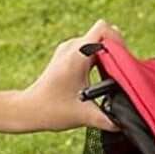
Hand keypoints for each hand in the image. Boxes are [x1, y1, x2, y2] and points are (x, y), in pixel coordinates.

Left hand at [10, 18, 128, 132]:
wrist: (27, 109)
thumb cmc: (51, 111)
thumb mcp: (84, 116)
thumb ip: (109, 120)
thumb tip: (127, 124)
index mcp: (76, 55)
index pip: (104, 29)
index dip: (119, 42)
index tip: (122, 63)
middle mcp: (72, 47)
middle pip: (104, 34)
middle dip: (117, 51)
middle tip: (119, 73)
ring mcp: (68, 49)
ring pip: (98, 40)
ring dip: (109, 55)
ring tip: (111, 76)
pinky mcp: (67, 55)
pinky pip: (90, 47)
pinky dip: (100, 58)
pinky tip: (101, 76)